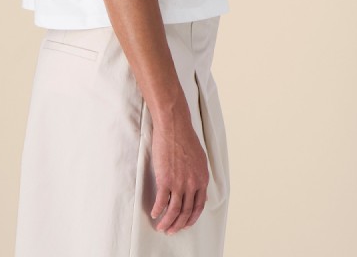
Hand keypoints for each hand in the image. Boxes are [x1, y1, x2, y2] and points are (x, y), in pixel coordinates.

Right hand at [149, 99, 209, 235]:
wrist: (174, 126)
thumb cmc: (185, 138)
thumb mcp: (200, 159)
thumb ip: (199, 176)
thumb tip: (201, 192)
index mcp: (202, 179)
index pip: (199, 206)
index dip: (191, 218)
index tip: (185, 224)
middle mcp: (193, 184)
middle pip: (186, 212)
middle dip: (178, 225)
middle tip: (171, 230)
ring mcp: (179, 183)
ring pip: (174, 211)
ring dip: (167, 222)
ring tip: (161, 227)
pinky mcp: (165, 179)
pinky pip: (162, 202)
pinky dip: (158, 210)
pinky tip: (154, 213)